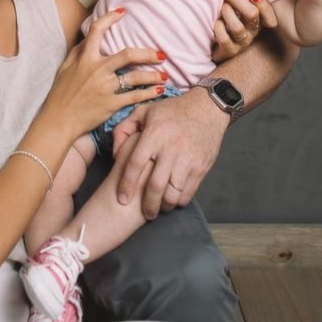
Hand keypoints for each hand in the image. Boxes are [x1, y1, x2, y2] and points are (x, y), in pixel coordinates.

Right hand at [44, 9, 164, 138]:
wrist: (59, 119)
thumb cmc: (61, 92)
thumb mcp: (65, 67)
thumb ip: (78, 51)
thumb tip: (89, 38)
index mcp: (85, 58)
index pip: (98, 31)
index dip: (110, 18)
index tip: (122, 12)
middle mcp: (97, 70)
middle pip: (127, 55)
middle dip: (147, 53)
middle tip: (161, 54)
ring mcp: (105, 87)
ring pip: (135, 77)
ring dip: (153, 75)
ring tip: (165, 75)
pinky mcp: (111, 104)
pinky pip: (134, 97)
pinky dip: (149, 93)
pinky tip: (159, 91)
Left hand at [114, 87, 227, 217]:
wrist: (206, 109)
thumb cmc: (171, 111)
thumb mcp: (143, 112)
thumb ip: (123, 130)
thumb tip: (115, 154)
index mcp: (154, 134)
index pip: (135, 165)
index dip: (126, 185)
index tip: (122, 198)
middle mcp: (170, 148)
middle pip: (154, 186)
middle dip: (147, 205)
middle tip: (144, 213)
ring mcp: (187, 159)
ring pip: (172, 194)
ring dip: (164, 206)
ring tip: (159, 207)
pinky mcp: (201, 167)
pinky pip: (188, 193)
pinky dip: (179, 201)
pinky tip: (173, 199)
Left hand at [211, 0, 277, 61]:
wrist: (213, 42)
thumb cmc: (225, 16)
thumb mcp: (235, 2)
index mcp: (258, 18)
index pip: (269, 12)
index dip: (263, 3)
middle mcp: (253, 30)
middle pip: (252, 14)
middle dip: (237, 0)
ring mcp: (242, 42)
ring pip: (238, 28)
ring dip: (227, 13)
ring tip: (221, 7)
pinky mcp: (230, 51)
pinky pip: (225, 39)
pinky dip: (219, 28)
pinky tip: (216, 23)